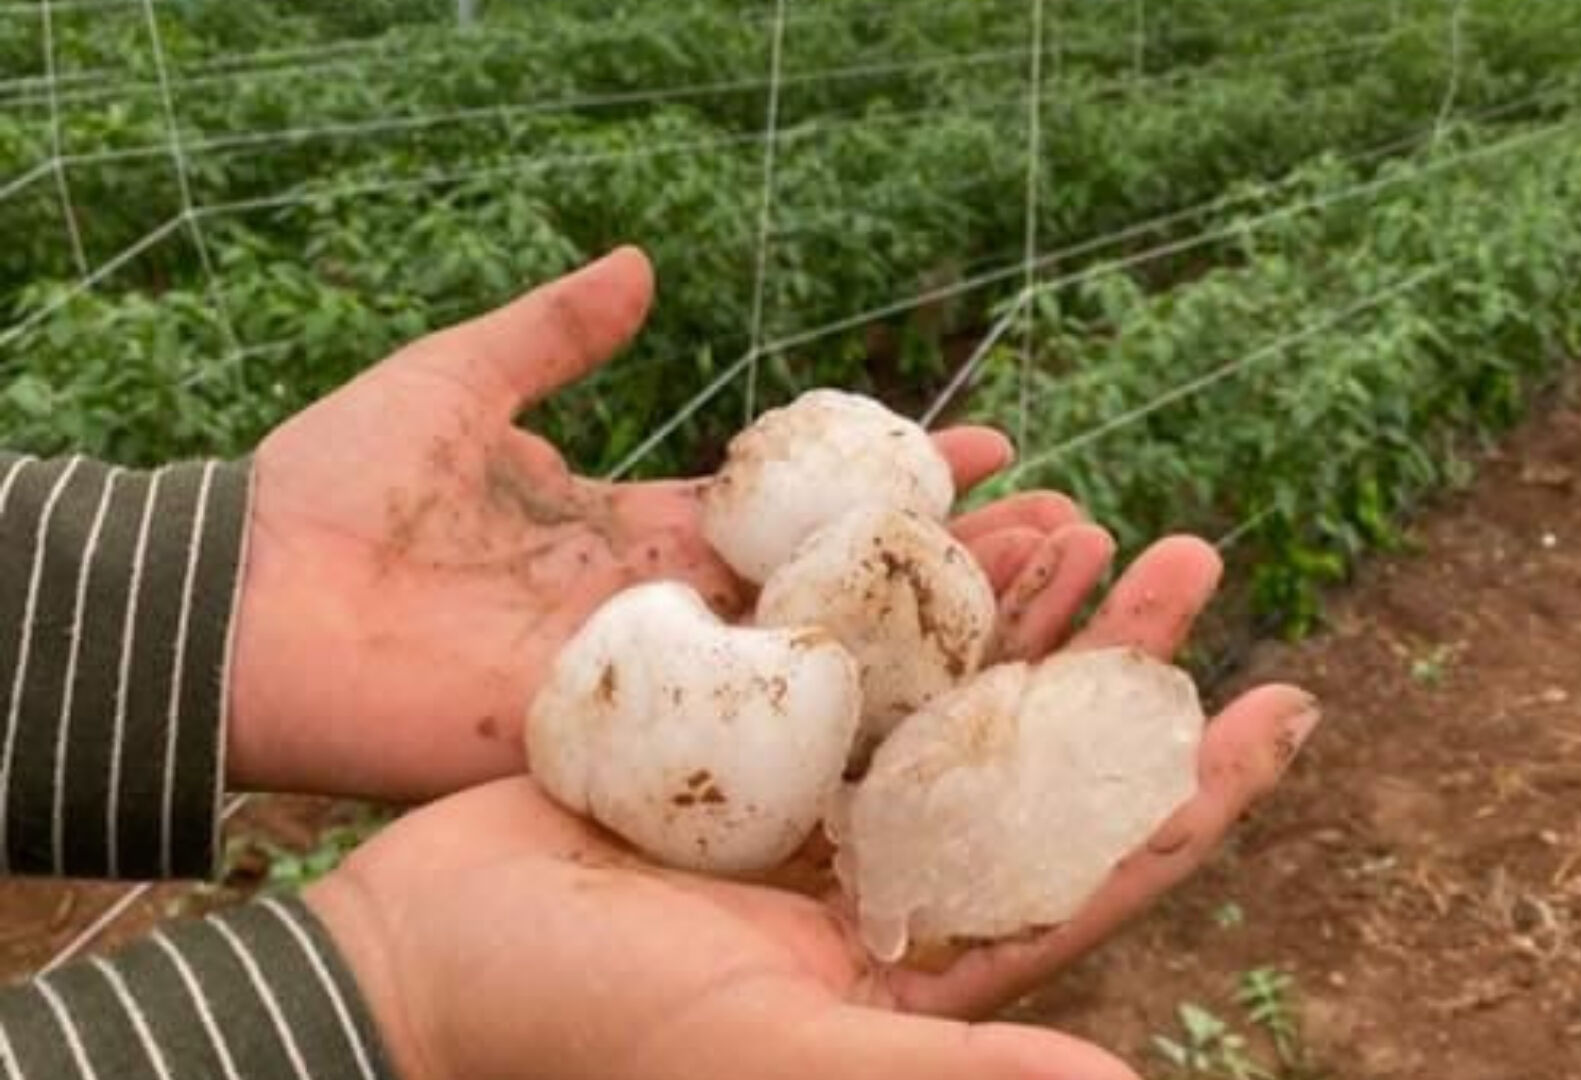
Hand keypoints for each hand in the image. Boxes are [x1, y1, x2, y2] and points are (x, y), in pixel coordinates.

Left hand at [230, 248, 1108, 799]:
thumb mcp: (459, 379)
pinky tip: (956, 709)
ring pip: (819, 675)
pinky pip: (752, 749)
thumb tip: (643, 268)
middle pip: (836, 597)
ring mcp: (656, 694)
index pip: (798, 511)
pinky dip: (853, 733)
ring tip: (1056, 602)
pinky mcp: (624, 752)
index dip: (894, 482)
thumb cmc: (331, 490)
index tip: (995, 445)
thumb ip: (556, 332)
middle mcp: (670, 622)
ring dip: (935, 646)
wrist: (239, 611)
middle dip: (952, 567)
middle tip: (1069, 532)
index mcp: (639, 535)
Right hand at [306, 537, 1319, 1079]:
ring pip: (948, 686)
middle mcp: (884, 881)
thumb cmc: (587, 1033)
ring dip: (1025, 604)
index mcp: (920, 966)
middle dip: (1123, 657)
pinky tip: (952, 512)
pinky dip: (899, 584)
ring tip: (1101, 515)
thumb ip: (954, 1074)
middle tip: (1198, 558)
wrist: (419, 965)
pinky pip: (842, 648)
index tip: (1289, 702)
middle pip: (1038, 753)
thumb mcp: (777, 1053)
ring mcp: (812, 806)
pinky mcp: (740, 741)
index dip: (1199, 790)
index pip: (1095, 869)